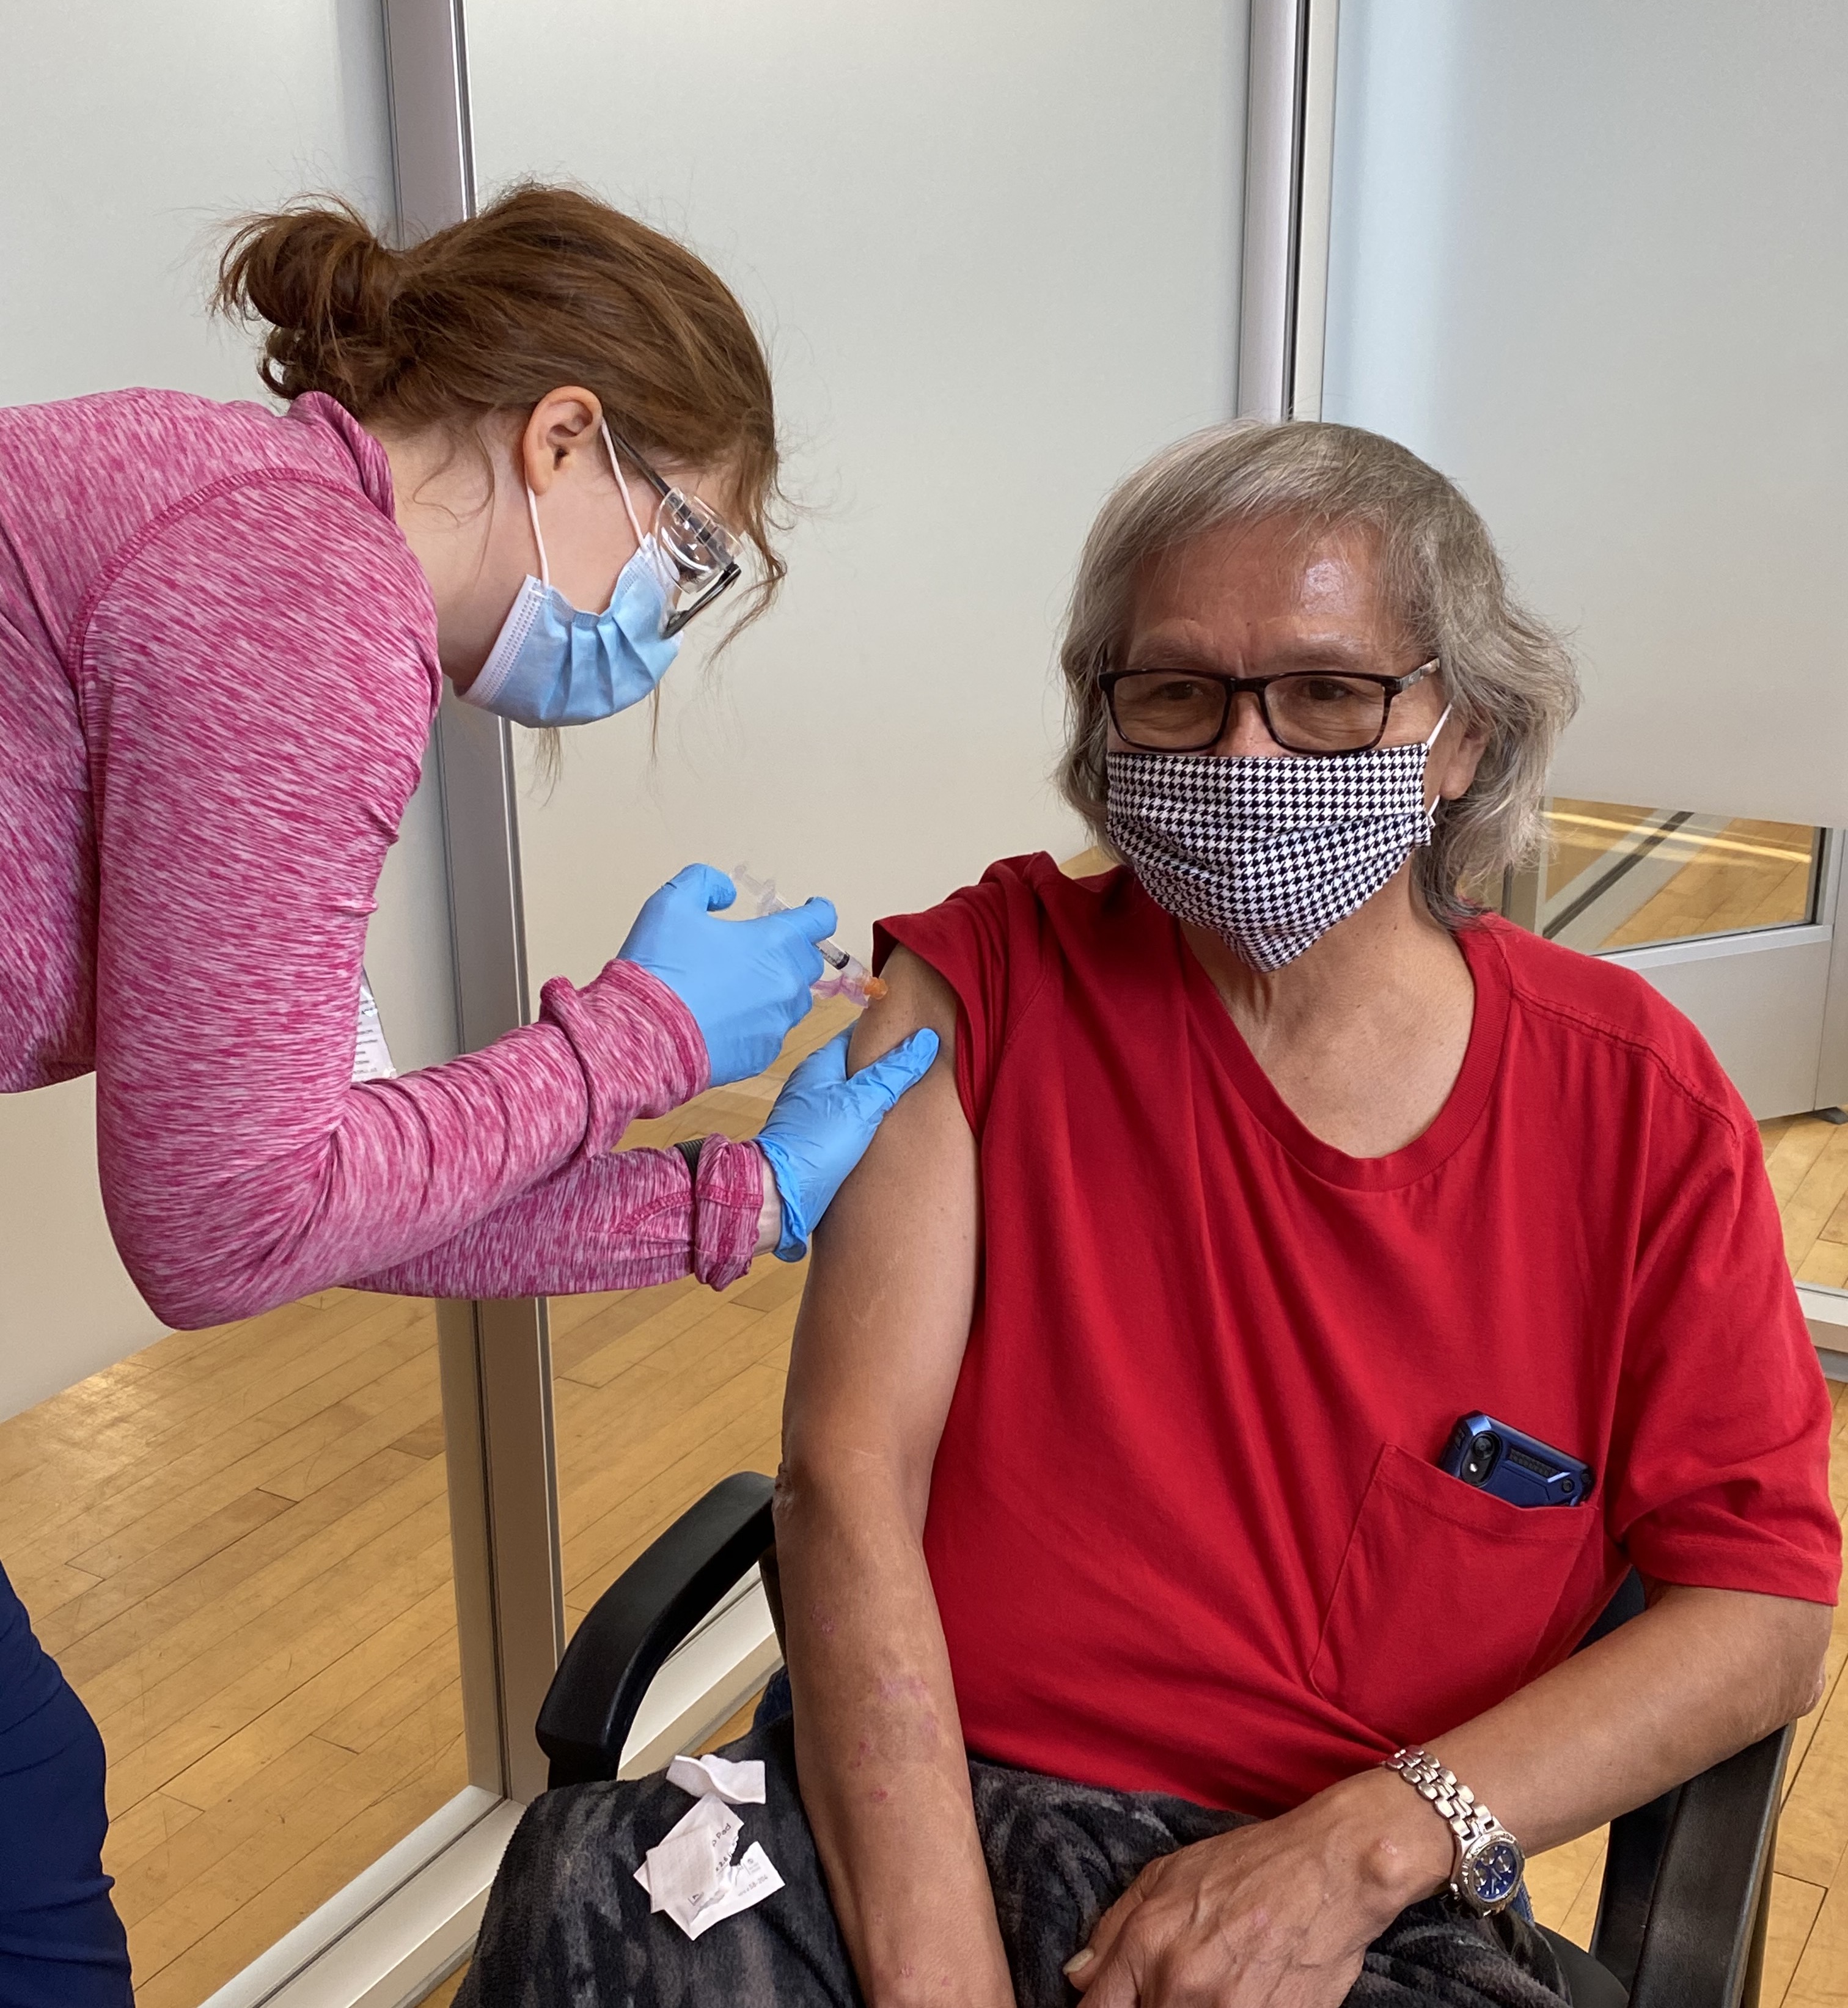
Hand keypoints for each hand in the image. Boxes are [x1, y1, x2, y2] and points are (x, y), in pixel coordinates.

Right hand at [618, 863, 834, 1086]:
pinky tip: (726, 1021)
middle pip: (809, 962)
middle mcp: (787, 983)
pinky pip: (771, 1033)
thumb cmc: (662, 969)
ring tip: (739, 988)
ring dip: (776, 990)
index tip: (813, 909)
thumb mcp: (672, 904)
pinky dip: (756, 1024)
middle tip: (760, 951)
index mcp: (775, 942)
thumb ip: (704, 883)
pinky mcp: (763, 1054)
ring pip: (793, 1001)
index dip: (817, 911)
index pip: (820, 919)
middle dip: (792, 952)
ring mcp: (778, 1022)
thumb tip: (727, 894)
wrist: (646, 1037)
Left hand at [754, 1025, 939, 1258]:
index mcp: (820, 1065)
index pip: (855, 1035)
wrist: (782, 1194)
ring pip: (854, 1095)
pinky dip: (870, 1120)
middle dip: (887, 1065)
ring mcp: (815, 1114)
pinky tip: (891, 1128)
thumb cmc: (819, 1142)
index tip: (916, 1031)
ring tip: (916, 1096)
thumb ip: (894, 1073)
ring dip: (879, 1095)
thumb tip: (926, 1040)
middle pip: (857, 1066)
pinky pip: (850, 1121)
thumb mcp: (863, 1102)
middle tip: (925, 1064)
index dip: (885, 1031)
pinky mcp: (819, 1141)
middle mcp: (815, 1085)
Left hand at [1065, 1772, 1445, 2007]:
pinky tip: (1245, 1994)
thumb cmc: (1250, 1865)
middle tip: (1181, 1988)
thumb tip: (1077, 1977)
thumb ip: (1114, 1928)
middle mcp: (1178, 1981)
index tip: (1119, 2007)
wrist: (1332, 1868)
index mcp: (1146, 1941)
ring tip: (1218, 1985)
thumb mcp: (1167, 1874)